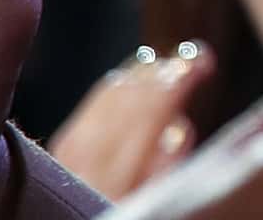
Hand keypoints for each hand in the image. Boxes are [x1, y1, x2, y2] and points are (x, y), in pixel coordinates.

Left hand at [48, 43, 221, 199]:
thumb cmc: (129, 211)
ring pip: (111, 91)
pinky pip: (96, 99)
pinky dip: (123, 83)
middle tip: (194, 57)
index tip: (203, 61)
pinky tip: (138, 79)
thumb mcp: (154, 202)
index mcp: (117, 179)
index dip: (179, 78)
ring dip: (145, 72)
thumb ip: (167, 170)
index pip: (151, 111)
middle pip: (130, 96)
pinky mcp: (59, 147)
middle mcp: (87, 160)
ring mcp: (68, 151)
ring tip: (172, 64)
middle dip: (165, 69)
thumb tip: (179, 129)